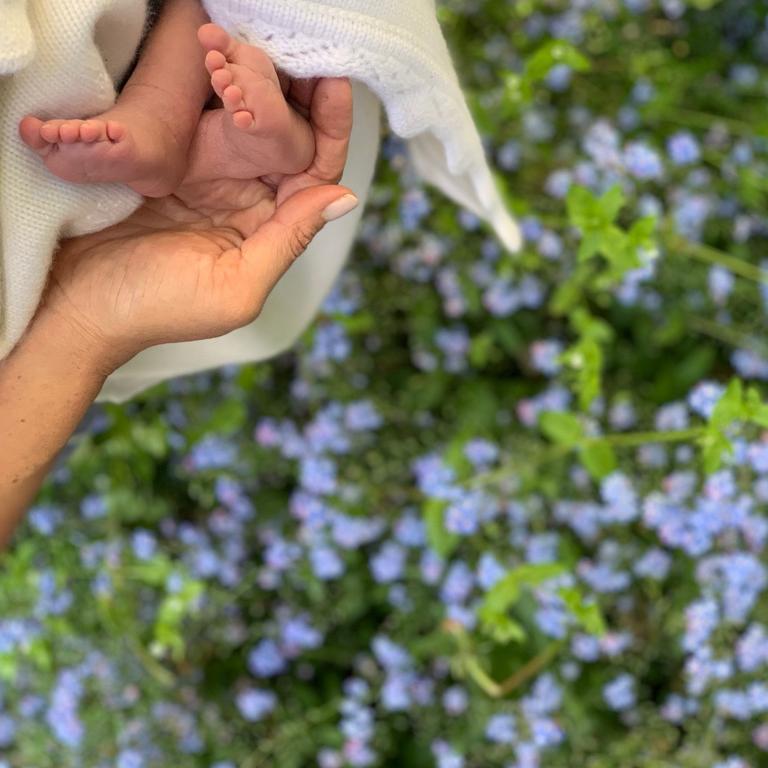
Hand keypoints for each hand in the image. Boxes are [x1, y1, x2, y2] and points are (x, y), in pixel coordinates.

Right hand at [41, 77, 355, 373]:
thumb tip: (345, 197)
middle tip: (293, 50)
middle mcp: (245, 194)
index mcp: (269, 226)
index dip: (331, 127)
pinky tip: (218, 57)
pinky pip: (199, 111)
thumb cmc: (157, 308)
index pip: (316, 171)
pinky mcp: (166, 154)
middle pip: (285, 135)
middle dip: (295, 92)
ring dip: (254, 80)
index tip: (334, 84)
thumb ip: (288, 240)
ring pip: (245, 115)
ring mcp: (205, 170)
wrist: (75, 301)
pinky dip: (212, 85)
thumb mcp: (235, 286)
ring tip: (257, 44)